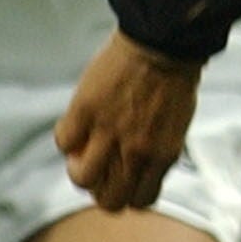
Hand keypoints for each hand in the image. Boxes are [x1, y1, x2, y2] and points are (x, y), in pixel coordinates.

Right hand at [55, 29, 201, 210]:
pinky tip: (76, 122)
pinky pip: (65, 141)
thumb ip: (158, 150)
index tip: (120, 177)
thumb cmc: (175, 76)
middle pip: (109, 200)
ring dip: (79, 167)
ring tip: (82, 148)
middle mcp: (135, 152)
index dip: (126, 192)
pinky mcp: (86, 110)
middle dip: (100, 188)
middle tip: (98, 166)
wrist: (162, 40)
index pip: (139, 200)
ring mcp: (109, 132)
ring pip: (82, 178)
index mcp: (161, 156)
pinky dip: (66, 136)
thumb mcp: (175, 124)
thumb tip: (141, 165)